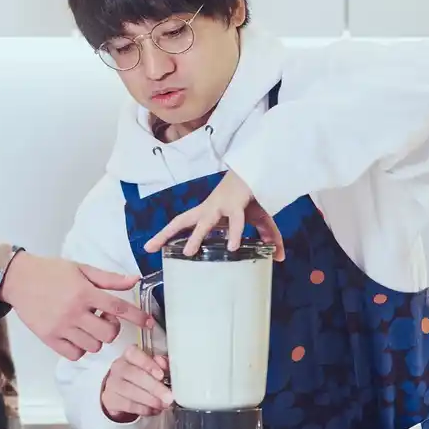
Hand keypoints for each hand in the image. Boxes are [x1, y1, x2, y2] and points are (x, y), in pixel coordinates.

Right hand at [0, 252, 152, 360]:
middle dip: (112, 328)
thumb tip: (134, 280)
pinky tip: (76, 335)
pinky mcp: (49, 338)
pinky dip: (80, 348)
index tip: (149, 323)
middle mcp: (74, 312)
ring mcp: (61, 327)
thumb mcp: (82, 269)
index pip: (118, 308)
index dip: (137, 317)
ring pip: (93, 346)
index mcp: (84, 292)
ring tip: (87, 324)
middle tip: (103, 318)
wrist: (19, 279)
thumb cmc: (51, 272)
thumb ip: (109, 278)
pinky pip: (75, 354)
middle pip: (108, 333)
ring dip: (96, 338)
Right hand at [101, 346, 173, 422]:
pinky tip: (153, 410)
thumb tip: (165, 365)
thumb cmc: (140, 375)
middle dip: (154, 387)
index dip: (148, 364)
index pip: (135, 354)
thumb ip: (161, 364)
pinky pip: (127, 405)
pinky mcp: (110, 399)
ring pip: (130, 391)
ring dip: (150, 400)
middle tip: (168, 396)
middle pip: (134, 375)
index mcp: (130, 355)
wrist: (121, 390)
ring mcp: (112, 383)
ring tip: (163, 405)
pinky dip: (143, 409)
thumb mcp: (151, 366)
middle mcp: (119, 366)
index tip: (161, 375)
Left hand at [143, 171, 284, 260]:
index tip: (149, 247)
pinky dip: (235, 233)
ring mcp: (220, 205)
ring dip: (196, 237)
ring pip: (204, 222)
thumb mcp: (260, 221)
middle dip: (165, 234)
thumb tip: (279, 258)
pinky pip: (236, 221)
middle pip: (181, 221)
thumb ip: (268, 239)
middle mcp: (208, 208)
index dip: (164, 234)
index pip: (180, 223)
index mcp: (207, 212)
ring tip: (189, 253)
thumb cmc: (253, 196)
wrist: (260, 169)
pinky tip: (234, 247)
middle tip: (149, 248)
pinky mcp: (236, 203)